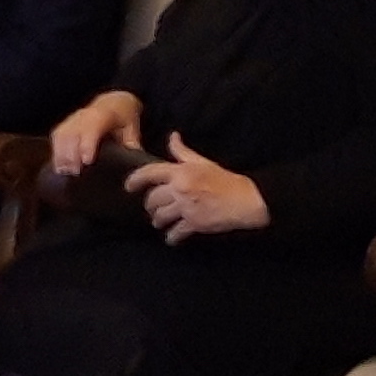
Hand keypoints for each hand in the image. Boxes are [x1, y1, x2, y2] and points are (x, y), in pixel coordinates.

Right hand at [47, 89, 142, 177]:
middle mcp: (83, 115)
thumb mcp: (132, 126)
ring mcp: (72, 119)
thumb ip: (132, 142)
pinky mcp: (65, 124)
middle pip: (71, 133)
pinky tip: (59, 166)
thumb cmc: (123, 116)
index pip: (91, 128)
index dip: (87, 144)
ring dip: (60, 154)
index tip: (86, 161)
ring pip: (61, 135)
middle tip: (74, 173)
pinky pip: (57, 137)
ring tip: (64, 172)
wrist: (113, 102)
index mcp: (102, 114)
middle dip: (71, 153)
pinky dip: (56, 151)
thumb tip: (134, 158)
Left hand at [132, 135, 268, 239]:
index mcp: (180, 172)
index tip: (128, 186)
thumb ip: (182, 152)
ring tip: (158, 221)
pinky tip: (171, 238)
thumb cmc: (225, 179)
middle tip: (150, 207)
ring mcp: (187, 207)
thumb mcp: (202, 162)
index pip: (149, 173)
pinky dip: (172, 237)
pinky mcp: (195, 223)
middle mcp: (180, 189)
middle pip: (153, 199)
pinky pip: (176, 232)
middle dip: (149, 205)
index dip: (135, 180)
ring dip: (158, 220)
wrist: (246, 199)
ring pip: (161, 216)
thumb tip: (172, 137)